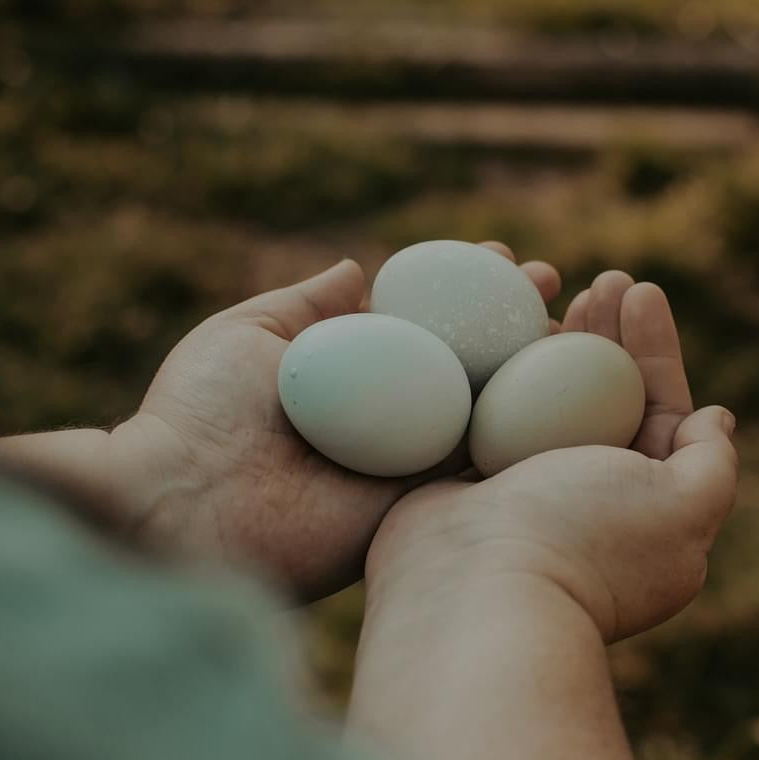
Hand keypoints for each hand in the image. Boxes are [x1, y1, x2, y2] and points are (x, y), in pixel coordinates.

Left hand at [112, 244, 560, 600]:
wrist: (182, 507)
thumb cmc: (196, 413)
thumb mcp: (246, 334)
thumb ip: (308, 305)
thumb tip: (357, 267)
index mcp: (350, 377)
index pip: (422, 324)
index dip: (463, 286)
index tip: (501, 252)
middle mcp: (386, 420)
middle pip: (465, 362)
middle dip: (512, 319)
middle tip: (551, 281)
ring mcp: (406, 465)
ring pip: (485, 408)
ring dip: (533, 366)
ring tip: (576, 318)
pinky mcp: (418, 507)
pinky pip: (480, 464)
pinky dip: (524, 428)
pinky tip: (565, 386)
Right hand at [366, 272, 738, 641]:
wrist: (472, 588)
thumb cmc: (585, 540)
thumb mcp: (683, 506)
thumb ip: (713, 464)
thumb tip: (718, 418)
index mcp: (644, 504)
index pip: (661, 412)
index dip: (656, 349)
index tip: (643, 291)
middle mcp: (586, 496)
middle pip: (602, 396)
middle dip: (607, 332)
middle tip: (603, 280)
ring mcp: (521, 487)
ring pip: (541, 395)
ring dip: (552, 336)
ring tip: (551, 281)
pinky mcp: (464, 477)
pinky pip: (484, 405)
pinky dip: (492, 361)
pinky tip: (495, 319)